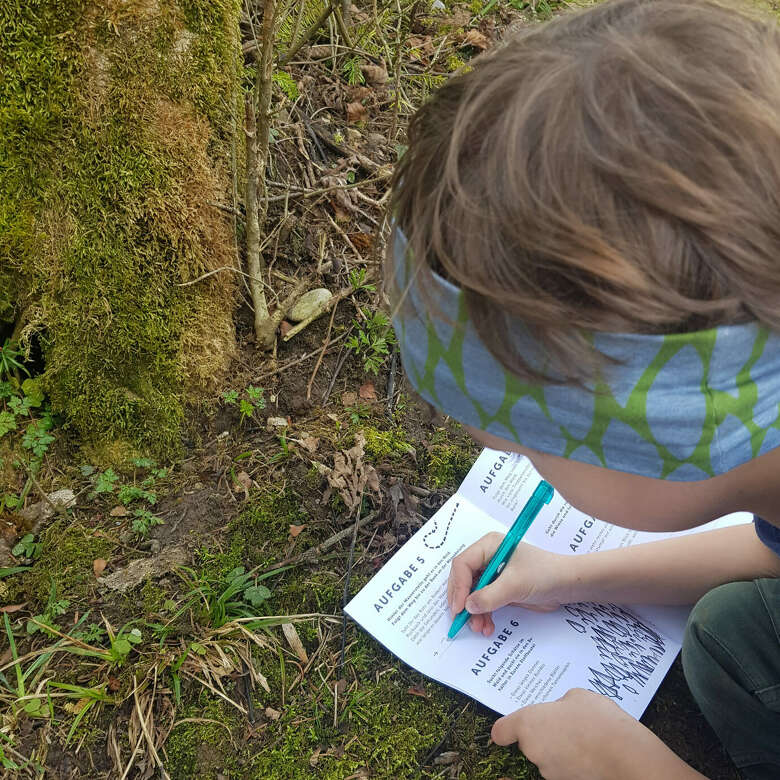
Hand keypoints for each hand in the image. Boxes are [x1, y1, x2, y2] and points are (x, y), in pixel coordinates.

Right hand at [446, 533, 572, 635]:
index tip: (460, 608)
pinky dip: (483, 615)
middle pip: (463, 579)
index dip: (458, 586)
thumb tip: (468, 607)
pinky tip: (487, 627)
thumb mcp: (515, 585)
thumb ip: (489, 596)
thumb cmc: (544, 575)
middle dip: (464, 601)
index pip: (463, 564)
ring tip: (480, 628)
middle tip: (463, 620)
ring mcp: (493, 573)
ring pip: (472, 593)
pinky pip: (483, 602)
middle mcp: (487, 557)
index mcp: (489, 546)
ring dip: (473, 612)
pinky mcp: (499, 588)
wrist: (567, 585)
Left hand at [492, 689, 704, 779]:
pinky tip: (590, 752)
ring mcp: (550, 772)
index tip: (510, 728)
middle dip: (543, 734)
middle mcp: (533, 751)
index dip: (506, 729)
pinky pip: (563, 768)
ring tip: (584, 736)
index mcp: (528, 724)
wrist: (626, 756)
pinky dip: (572, 762)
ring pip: (547, 756)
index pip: (501, 732)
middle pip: (529, 743)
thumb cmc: (598, 720)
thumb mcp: (576, 696)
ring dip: (558, 748)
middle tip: (565, 722)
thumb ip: (560, 704)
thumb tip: (560, 712)